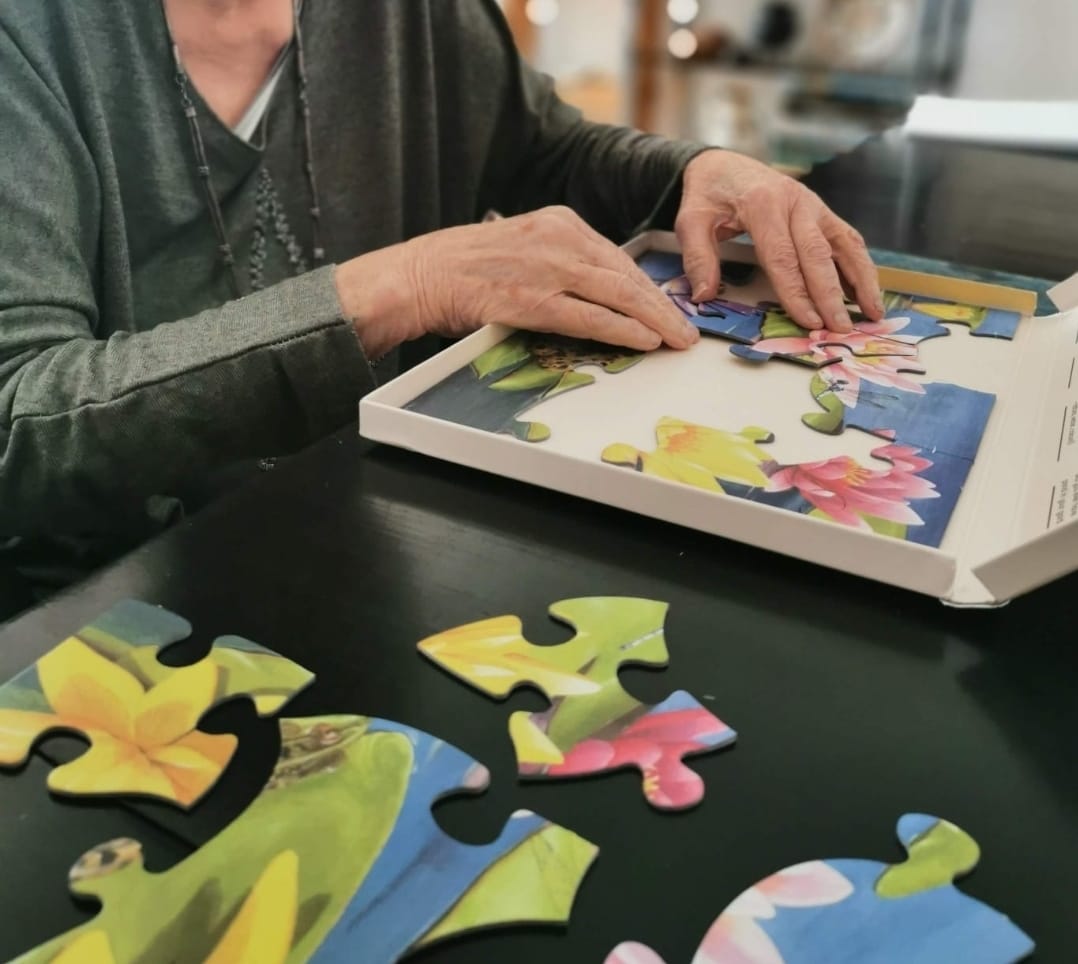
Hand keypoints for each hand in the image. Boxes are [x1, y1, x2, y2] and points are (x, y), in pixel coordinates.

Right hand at [335, 206, 698, 359]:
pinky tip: (645, 340)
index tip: (668, 307)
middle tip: (686, 330)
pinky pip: (590, 316)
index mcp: (560, 222)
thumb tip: (597, 295)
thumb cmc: (465, 268)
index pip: (617, 258)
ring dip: (654, 320)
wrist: (420, 274)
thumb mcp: (523, 248)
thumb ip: (560, 264)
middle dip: (661, 306)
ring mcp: (548, 267)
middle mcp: (560, 238)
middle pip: (626, 275)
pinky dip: (622, 330)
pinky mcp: (533, 299)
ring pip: (617, 294)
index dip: (648, 288)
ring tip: (677, 340)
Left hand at [676, 150, 883, 331]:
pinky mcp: (822, 212)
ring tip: (874, 313)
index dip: (797, 292)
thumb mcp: (691, 221)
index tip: (809, 321)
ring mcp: (814, 206)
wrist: (722, 165)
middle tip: (842, 328)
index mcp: (764, 205)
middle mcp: (796, 203)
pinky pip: (847, 239)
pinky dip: (861, 265)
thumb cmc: (708, 195)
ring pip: (845, 244)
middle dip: (831, 295)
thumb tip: (705, 295)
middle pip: (818, 255)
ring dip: (863, 279)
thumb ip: (698, 257)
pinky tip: (868, 292)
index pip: (783, 257)